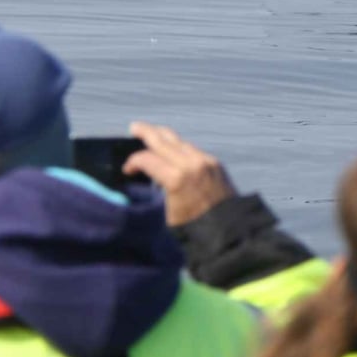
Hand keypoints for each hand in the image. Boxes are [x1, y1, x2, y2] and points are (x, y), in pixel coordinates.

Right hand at [123, 121, 238, 226]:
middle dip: (146, 131)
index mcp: (177, 178)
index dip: (133, 161)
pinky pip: (192, 149)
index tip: (127, 169)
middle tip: (134, 127)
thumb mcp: (165, 215)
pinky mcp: (214, 163)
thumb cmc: (194, 228)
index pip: (148, 159)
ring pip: (179, 141)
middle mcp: (192, 164)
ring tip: (151, 135)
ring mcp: (205, 161)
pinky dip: (179, 147)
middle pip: (164, 140)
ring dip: (163, 137)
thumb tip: (142, 180)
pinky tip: (172, 150)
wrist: (228, 229)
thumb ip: (154, 192)